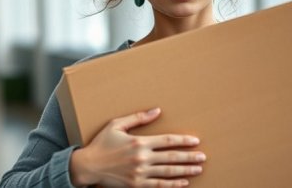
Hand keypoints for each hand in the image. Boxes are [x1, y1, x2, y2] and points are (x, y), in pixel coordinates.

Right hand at [70, 108, 205, 186]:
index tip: (195, 141)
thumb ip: (138, 118)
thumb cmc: (102, 143)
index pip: (167, 141)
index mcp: (139, 142)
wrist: (88, 166)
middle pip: (171, 157)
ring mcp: (140, 173)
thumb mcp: (117, 125)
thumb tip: (157, 110)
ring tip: (198, 169)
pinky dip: (173, 185)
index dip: (183, 141)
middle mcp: (142, 158)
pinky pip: (159, 186)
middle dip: (189, 157)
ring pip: (168, 172)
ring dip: (185, 171)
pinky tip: (183, 183)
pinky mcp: (136, 185)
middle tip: (203, 157)